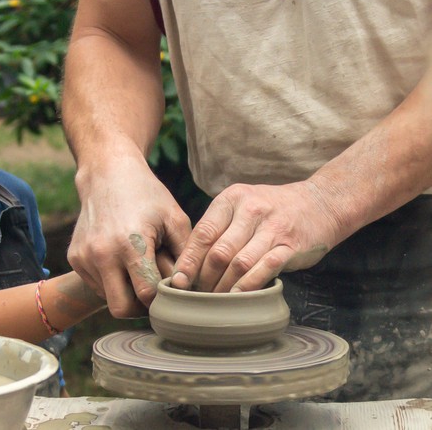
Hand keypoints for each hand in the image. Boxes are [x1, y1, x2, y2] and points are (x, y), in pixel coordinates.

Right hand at [67, 156, 191, 316]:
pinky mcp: (74, 258)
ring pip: (108, 298)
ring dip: (125, 292)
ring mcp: (84, 257)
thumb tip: (191, 291)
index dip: (161, 298)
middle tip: (154, 292)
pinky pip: (96, 285)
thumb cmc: (147, 196)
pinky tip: (120, 260)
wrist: (107, 173)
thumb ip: (186, 256)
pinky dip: (111, 281)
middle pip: (122, 309)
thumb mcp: (175, 219)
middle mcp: (102, 254)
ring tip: (137, 267)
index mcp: (130, 244)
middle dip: (140, 307)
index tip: (170, 289)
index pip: (147, 295)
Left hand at [171, 180, 341, 291]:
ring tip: (213, 300)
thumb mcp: (241, 205)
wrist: (321, 203)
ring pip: (239, 263)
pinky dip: (248, 286)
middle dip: (203, 278)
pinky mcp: (291, 246)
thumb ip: (218, 227)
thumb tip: (188, 262)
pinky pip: (265, 269)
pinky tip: (237, 298)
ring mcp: (273, 228)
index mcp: (232, 199)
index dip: (188, 260)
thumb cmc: (271, 209)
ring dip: (223, 286)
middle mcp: (251, 210)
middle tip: (195, 295)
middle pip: (218, 251)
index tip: (178, 281)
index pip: (203, 233)